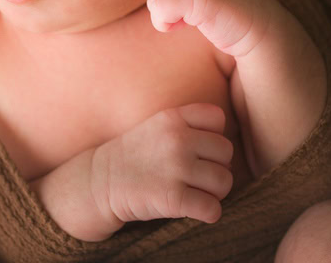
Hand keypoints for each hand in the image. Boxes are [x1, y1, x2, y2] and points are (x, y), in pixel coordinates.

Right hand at [94, 103, 234, 225]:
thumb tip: (228, 150)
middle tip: (196, 176)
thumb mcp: (159, 125)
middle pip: (226, 152)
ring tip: (195, 192)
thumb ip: (190, 125)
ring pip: (225, 182)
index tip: (197, 150)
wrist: (102, 182)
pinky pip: (213, 209)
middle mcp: (177, 139)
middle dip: (216, 166)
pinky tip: (195, 209)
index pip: (218, 118)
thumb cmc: (137, 155)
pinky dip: (209, 213)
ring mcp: (175, 168)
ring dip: (214, 192)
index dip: (212, 136)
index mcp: (174, 118)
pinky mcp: (173, 198)